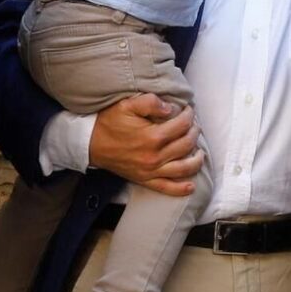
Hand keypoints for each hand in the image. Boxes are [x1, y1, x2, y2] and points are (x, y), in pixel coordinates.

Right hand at [89, 92, 203, 195]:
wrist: (90, 144)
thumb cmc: (109, 123)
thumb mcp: (127, 105)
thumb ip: (150, 102)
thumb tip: (171, 108)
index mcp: (153, 137)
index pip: (182, 125)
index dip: (189, 115)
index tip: (189, 110)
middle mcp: (155, 156)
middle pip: (186, 145)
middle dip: (194, 133)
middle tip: (194, 126)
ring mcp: (151, 171)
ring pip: (183, 168)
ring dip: (196, 160)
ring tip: (199, 151)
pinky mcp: (145, 180)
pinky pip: (167, 188)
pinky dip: (181, 189)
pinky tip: (191, 185)